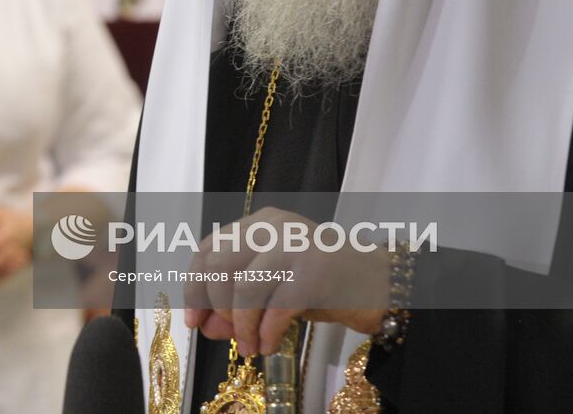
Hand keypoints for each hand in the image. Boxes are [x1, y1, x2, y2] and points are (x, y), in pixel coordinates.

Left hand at [182, 208, 388, 356]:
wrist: (379, 282)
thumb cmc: (322, 284)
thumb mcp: (273, 288)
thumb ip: (237, 303)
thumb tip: (204, 326)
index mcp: (259, 223)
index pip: (209, 248)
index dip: (194, 286)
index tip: (193, 320)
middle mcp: (273, 227)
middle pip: (220, 266)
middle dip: (217, 308)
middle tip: (229, 336)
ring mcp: (294, 245)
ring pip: (244, 289)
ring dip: (242, 328)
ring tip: (252, 348)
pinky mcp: (314, 272)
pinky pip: (275, 308)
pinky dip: (266, 333)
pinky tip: (270, 346)